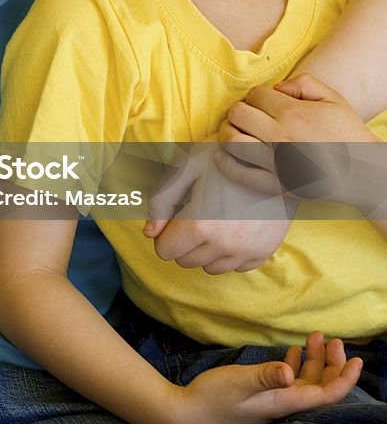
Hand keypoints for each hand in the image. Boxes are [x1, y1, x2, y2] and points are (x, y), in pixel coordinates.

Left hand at [144, 146, 290, 272]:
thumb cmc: (223, 155)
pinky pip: (235, 266)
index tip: (178, 214)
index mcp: (199, 225)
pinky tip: (236, 225)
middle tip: (198, 212)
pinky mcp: (263, 252)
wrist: (273, 156)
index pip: (164, 251)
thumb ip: (162, 200)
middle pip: (185, 260)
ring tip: (217, 218)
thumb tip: (149, 233)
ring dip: (207, 249)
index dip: (167, 231)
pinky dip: (231, 252)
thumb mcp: (186, 168)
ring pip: (209, 267)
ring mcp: (246, 251)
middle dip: (184, 240)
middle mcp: (223, 244)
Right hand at [167, 331, 361, 423]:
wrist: (188, 416)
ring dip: (315, 361)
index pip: (327, 395)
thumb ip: (264, 377)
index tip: (357, 359)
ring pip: (305, 382)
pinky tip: (296, 351)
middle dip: (332, 364)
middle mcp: (282, 404)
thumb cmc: (211, 398)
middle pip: (320, 387)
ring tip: (317, 337)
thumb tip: (288, 371)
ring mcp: (272, 401)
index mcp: (283, 402)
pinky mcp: (260, 397)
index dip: (345, 379)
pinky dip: (297, 365)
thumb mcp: (238, 383)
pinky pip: (288, 381)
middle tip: (332, 339)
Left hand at [220, 75, 385, 214]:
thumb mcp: (333, 98)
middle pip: (238, 114)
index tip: (260, 102)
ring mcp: (275, 162)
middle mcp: (280, 136)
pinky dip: (225, 164)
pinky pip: (240, 174)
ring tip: (233, 131)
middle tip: (245, 115)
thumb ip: (304, 82)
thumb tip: (276, 87)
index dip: (255, 95)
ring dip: (227, 132)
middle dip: (238, 110)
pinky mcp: (275, 185)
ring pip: (232, 141)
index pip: (255, 95)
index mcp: (293, 113)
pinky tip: (222, 156)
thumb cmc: (347, 134)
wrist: (362, 173)